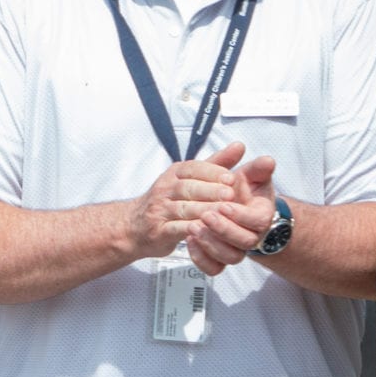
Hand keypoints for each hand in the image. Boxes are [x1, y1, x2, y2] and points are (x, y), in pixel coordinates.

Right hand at [127, 141, 245, 260]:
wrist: (135, 226)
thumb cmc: (169, 200)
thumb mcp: (190, 178)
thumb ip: (216, 163)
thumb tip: (240, 145)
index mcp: (174, 174)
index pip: (192, 168)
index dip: (212, 172)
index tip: (231, 178)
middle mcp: (165, 189)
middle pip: (187, 187)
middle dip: (210, 191)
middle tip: (230, 195)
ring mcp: (160, 210)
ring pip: (183, 208)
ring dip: (203, 210)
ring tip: (223, 213)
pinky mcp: (158, 231)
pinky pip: (175, 229)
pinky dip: (190, 230)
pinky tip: (206, 231)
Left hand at [187, 154, 278, 275]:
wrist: (233, 205)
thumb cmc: (241, 189)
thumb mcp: (249, 176)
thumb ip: (257, 169)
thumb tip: (268, 160)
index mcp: (261, 216)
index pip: (258, 222)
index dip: (241, 215)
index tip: (223, 204)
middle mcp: (252, 236)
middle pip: (244, 242)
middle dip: (223, 229)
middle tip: (205, 215)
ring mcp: (236, 249)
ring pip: (230, 258)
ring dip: (211, 244)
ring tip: (192, 228)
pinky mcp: (220, 259)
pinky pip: (214, 268)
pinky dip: (201, 258)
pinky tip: (188, 241)